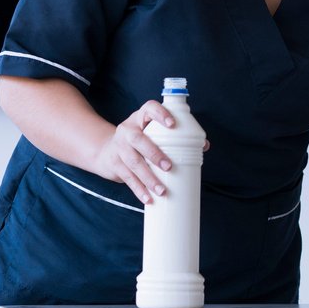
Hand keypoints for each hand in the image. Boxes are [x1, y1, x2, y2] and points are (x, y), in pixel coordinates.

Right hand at [91, 99, 209, 205]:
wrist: (105, 151)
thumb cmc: (138, 140)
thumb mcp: (151, 133)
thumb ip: (175, 137)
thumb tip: (203, 146)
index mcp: (140, 118)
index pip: (149, 108)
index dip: (160, 114)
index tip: (172, 124)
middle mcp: (127, 131)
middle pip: (138, 140)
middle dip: (154, 153)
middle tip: (169, 166)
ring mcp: (119, 148)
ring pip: (133, 163)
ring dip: (148, 178)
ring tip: (162, 190)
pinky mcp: (114, 164)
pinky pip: (127, 178)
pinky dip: (139, 190)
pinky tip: (148, 199)